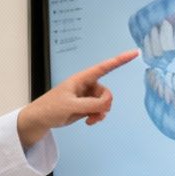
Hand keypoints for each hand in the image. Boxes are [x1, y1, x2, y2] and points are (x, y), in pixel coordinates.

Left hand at [18, 49, 138, 147]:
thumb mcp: (71, 106)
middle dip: (103, 105)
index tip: (134, 53)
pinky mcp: (85, 106)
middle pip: (106, 93)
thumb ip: (91, 105)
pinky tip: (89, 122)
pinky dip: (97, 116)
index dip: (120, 60)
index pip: (104, 67)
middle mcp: (86, 85)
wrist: (40, 120)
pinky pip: (99, 110)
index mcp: (81, 79)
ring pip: (104, 103)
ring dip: (100, 112)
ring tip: (89, 120)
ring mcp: (86, 96)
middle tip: (94, 114)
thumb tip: (106, 105)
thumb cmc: (50, 108)